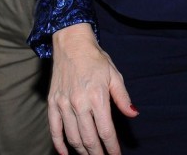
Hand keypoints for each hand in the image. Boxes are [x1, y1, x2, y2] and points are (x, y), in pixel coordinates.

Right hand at [49, 24, 138, 154]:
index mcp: (97, 97)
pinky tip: (66, 153)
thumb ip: (123, 98)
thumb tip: (133, 114)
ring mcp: (63, 103)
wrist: (71, 43)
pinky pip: (54, 128)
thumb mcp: (114, 75)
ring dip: (82, 152)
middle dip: (98, 154)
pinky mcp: (52, 102)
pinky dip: (59, 144)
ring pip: (73, 137)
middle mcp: (79, 103)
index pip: (106, 131)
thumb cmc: (95, 58)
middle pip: (89, 139)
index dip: (112, 148)